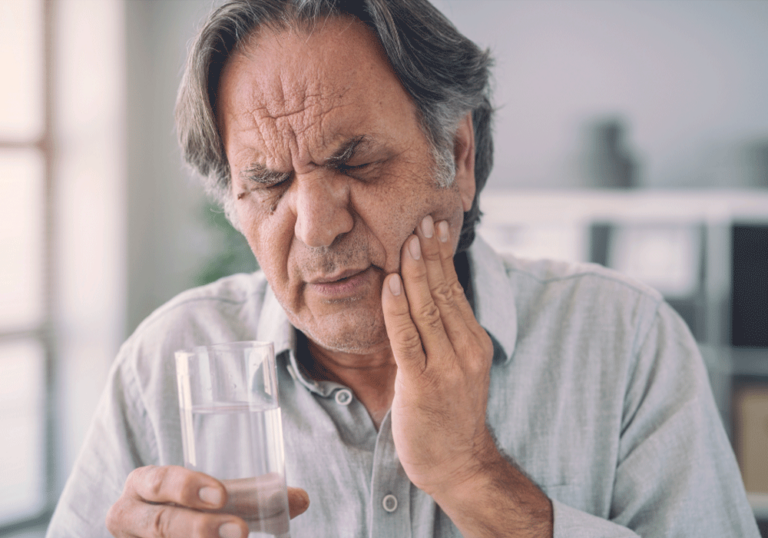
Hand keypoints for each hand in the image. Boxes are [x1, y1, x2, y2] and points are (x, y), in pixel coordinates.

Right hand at [106, 465, 308, 537]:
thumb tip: (301, 499)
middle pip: (161, 525)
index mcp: (142, 485)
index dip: (186, 487)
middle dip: (201, 528)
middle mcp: (128, 517)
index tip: (222, 495)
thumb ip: (251, 494)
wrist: (165, 523)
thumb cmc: (187, 505)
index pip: (157, 482)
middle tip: (241, 531)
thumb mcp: (211, 494)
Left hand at [381, 215, 495, 495]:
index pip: (456, 292)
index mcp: (475, 343)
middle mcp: (465, 350)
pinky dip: (398, 307)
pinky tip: (392, 282)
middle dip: (431, 254)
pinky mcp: (422, 384)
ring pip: (428, 308)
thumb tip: (424, 300)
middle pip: (445, 292)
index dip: (443, 259)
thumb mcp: (457, 370)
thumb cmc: (451, 416)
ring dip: (416, 271)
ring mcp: (446, 367)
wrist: (459, 466)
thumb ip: (444, 336)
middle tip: (421, 220)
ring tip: (408, 240)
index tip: (434, 229)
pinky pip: (407, 337)